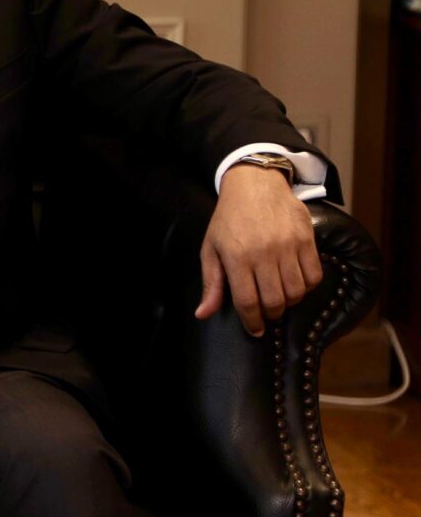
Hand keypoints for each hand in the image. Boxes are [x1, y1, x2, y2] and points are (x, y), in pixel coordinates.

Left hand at [196, 164, 322, 337]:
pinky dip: (307, 287)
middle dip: (272, 313)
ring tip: (281, 298)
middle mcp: (264, 254)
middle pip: (274, 300)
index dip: (252, 322)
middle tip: (268, 313)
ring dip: (290, 302)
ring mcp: (288, 246)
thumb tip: (203, 314)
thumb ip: (211, 284)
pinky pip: (314, 275)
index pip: (248, 302)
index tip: (256, 330)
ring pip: (296, 291)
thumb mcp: (211, 249)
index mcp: (237, 258)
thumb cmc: (228, 220)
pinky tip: (296, 284)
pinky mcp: (306, 239)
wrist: (255, 185)